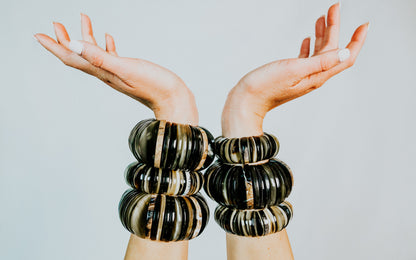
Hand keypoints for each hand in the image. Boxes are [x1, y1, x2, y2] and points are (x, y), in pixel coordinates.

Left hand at [34, 14, 197, 124]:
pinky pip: (112, 56)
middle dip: (64, 39)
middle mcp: (106, 73)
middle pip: (78, 55)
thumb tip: (72, 44)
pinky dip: (106, 45)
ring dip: (85, 37)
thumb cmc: (154, 85)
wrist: (173, 99)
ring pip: (94, 53)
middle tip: (55, 23)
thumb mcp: (125, 68)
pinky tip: (107, 37)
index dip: (53, 46)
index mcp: (102, 72)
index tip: (38, 34)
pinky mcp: (130, 71)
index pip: (71, 57)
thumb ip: (100, 57)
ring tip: (82, 19)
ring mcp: (118, 72)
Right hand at [222, 3, 368, 136]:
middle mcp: (312, 76)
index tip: (364, 24)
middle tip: (335, 7)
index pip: (345, 58)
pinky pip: (305, 58)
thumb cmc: (265, 87)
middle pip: (331, 50)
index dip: (356, 41)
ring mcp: (301, 76)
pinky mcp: (289, 75)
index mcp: (317, 76)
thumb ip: (321, 61)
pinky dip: (309, 46)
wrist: (245, 102)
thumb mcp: (294, 70)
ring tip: (322, 17)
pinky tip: (308, 39)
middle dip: (335, 27)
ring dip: (323, 34)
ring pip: (318, 52)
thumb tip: (346, 51)